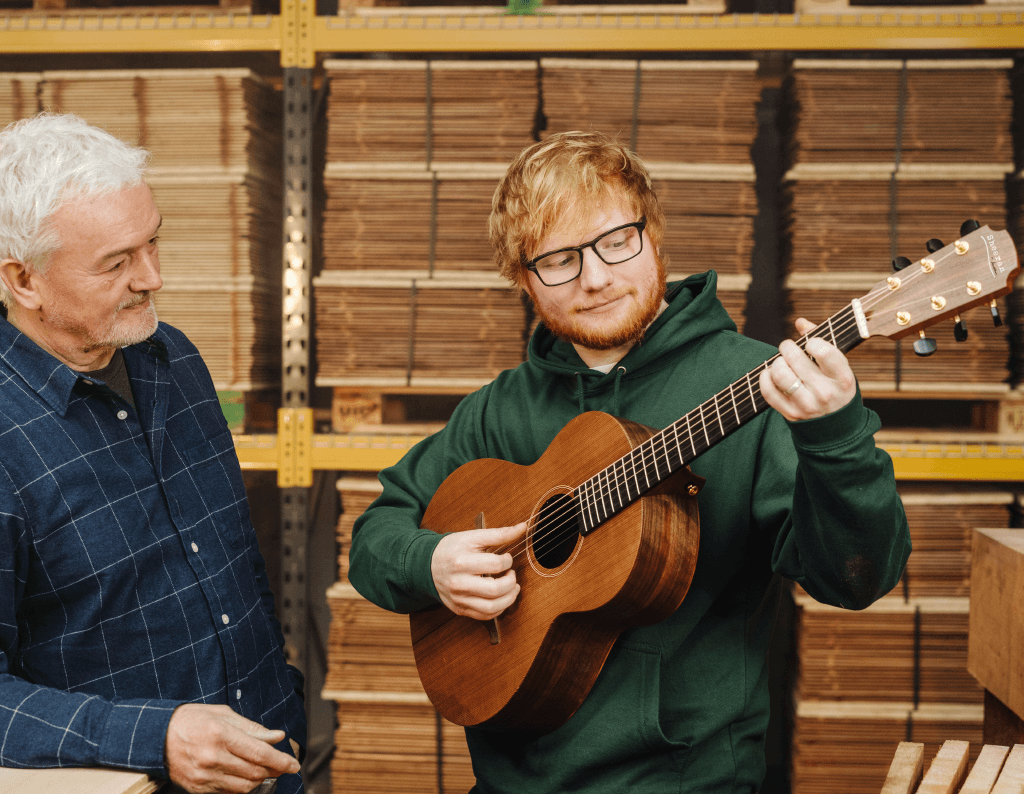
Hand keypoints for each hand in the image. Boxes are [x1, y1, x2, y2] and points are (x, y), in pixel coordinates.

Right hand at [164, 703, 299, 792]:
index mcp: (221, 735)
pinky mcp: (197, 788)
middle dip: (274, 771)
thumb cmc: (192, 720)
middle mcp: (213, 758)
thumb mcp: (223, 715)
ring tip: (266, 771)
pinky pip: (228, 792)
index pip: (259, 753)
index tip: (294, 764)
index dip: (281, 761)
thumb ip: (252, 728)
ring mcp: (204, 776)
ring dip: (260, 780)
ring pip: (244, 787)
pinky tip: (247, 776)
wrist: (156, 736)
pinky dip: (242, 786)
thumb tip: (277, 737)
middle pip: (255, 772)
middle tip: (283, 766)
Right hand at [431, 522, 526, 619]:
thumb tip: (523, 527)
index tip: (507, 558)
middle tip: (511, 575)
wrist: (427, 565)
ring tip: (512, 588)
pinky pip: (485, 616)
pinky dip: (499, 609)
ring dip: (509, 599)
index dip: (508, 561)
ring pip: (491, 608)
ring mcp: (459, 599)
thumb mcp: (472, 537)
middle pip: (495, 590)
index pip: (495, 565)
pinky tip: (502, 598)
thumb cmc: (452, 549)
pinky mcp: (460, 609)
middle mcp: (458, 583)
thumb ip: (499, 534)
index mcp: (461, 562)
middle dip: (511, 582)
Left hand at [760, 317, 856, 421]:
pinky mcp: (790, 414)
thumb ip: (822, 341)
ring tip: (781, 362)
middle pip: (795, 359)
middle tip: (788, 347)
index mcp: (843, 379)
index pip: (825, 353)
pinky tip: (771, 374)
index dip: (813, 341)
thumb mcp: (839, 368)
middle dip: (788, 347)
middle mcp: (825, 393)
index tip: (810, 343)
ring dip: (776, 362)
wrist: (836, 427)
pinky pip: (768, 390)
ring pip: (780, 374)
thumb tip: (800, 322)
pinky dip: (765, 377)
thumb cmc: (836, 388)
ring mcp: (807, 405)